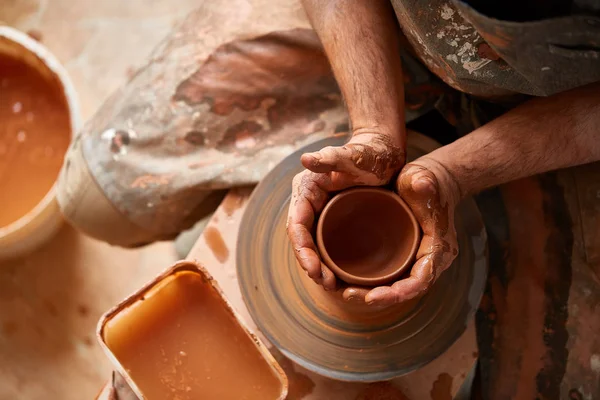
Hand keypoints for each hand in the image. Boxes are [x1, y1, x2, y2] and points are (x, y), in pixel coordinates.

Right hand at [287, 131, 404, 289]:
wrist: (384, 151)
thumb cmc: (369, 152)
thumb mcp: (352, 156)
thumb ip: (330, 158)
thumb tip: (306, 159)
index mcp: (307, 190)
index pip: (297, 225)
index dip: (302, 249)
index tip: (313, 269)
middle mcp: (310, 204)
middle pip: (304, 241)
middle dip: (310, 264)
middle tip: (326, 283)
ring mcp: (323, 214)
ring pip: (315, 247)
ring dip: (320, 268)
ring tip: (333, 286)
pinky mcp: (336, 221)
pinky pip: (329, 246)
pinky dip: (332, 263)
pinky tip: (343, 278)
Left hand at [354, 158, 460, 305]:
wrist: (428, 181)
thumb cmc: (426, 181)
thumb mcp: (424, 179)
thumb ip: (424, 182)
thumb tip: (422, 183)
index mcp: (438, 247)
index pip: (421, 280)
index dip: (399, 293)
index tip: (372, 296)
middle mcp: (430, 259)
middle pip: (406, 289)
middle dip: (380, 297)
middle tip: (349, 294)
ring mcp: (418, 259)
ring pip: (397, 286)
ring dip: (374, 294)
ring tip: (345, 292)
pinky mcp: (406, 256)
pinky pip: (392, 276)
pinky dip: (374, 283)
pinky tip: (350, 281)